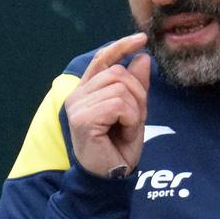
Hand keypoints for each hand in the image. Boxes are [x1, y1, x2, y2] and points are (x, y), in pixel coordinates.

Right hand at [63, 33, 150, 177]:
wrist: (111, 179)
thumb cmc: (119, 148)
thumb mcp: (134, 112)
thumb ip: (136, 86)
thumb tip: (142, 58)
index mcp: (86, 91)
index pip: (102, 59)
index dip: (121, 46)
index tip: (141, 39)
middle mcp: (77, 95)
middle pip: (118, 73)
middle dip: (137, 94)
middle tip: (134, 119)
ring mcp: (77, 106)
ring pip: (120, 89)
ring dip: (134, 110)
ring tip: (126, 128)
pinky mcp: (82, 119)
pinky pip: (118, 105)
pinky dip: (129, 119)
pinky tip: (122, 133)